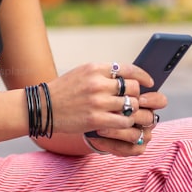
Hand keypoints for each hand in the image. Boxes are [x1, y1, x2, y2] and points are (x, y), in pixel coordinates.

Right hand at [46, 62, 167, 155]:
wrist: (42, 107)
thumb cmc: (64, 90)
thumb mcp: (82, 74)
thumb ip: (103, 74)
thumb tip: (130, 78)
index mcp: (94, 68)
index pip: (128, 69)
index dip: (143, 76)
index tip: (149, 82)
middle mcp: (97, 83)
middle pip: (132, 88)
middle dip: (137, 96)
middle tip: (135, 101)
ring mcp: (97, 102)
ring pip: (130, 106)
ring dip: (132, 111)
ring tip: (129, 113)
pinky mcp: (95, 120)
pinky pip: (123, 121)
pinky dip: (126, 123)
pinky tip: (122, 123)